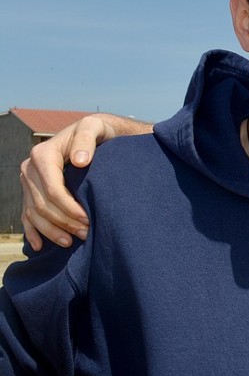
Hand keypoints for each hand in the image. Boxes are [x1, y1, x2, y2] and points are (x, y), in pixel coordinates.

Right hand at [20, 114, 148, 250]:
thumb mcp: (94, 128)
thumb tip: (80, 161)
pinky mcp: (30, 191)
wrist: (92, 132)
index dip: (68, 207)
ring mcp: (28, 181)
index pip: (52, 189)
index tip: (88, 219)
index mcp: (43, 155)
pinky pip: (26, 215)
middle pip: (42, 204)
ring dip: (51, 231)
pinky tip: (39, 246)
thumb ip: (86, 140)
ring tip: (71, 242)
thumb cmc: (96, 130)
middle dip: (64, 222)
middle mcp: (30, 168)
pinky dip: (32, 231)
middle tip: (86, 233)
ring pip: (33, 213)